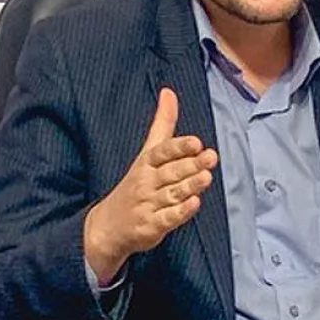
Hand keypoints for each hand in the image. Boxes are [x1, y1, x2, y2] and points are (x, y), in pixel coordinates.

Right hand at [84, 88, 217, 283]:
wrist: (108, 225)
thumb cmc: (136, 184)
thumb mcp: (146, 152)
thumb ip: (162, 124)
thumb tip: (169, 92)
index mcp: (146, 163)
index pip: (162, 152)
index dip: (179, 147)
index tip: (196, 142)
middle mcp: (146, 182)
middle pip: (170, 172)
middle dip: (191, 165)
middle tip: (211, 157)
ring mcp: (148, 205)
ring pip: (171, 194)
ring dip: (189, 186)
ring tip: (207, 177)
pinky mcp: (151, 226)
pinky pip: (167, 219)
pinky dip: (180, 212)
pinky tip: (194, 204)